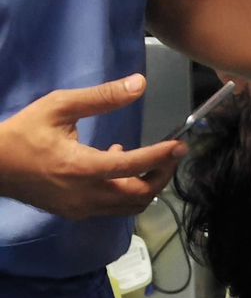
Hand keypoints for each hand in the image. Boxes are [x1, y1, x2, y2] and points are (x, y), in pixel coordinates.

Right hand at [0, 74, 186, 219]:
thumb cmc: (24, 133)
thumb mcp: (60, 106)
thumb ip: (102, 97)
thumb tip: (139, 84)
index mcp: (82, 168)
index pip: (133, 166)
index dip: (161, 157)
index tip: (180, 145)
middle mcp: (86, 195)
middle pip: (140, 194)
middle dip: (162, 174)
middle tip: (172, 154)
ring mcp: (82, 209)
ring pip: (131, 206)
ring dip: (148, 185)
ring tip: (149, 160)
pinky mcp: (77, 213)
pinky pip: (114, 208)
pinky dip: (127, 192)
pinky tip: (118, 167)